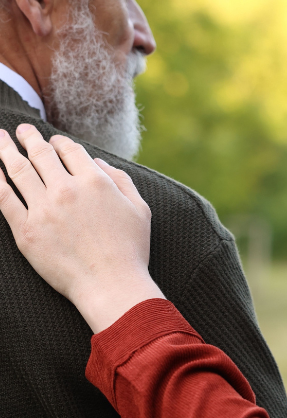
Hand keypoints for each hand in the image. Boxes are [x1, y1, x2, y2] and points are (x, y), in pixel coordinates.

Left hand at [0, 124, 163, 332]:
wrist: (111, 286)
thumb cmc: (130, 252)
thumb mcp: (140, 210)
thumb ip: (122, 181)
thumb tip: (99, 163)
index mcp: (95, 182)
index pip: (70, 151)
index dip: (59, 143)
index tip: (52, 142)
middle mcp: (67, 190)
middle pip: (41, 154)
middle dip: (29, 138)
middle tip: (21, 131)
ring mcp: (44, 209)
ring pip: (18, 170)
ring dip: (6, 150)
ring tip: (0, 139)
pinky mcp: (26, 231)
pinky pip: (3, 198)